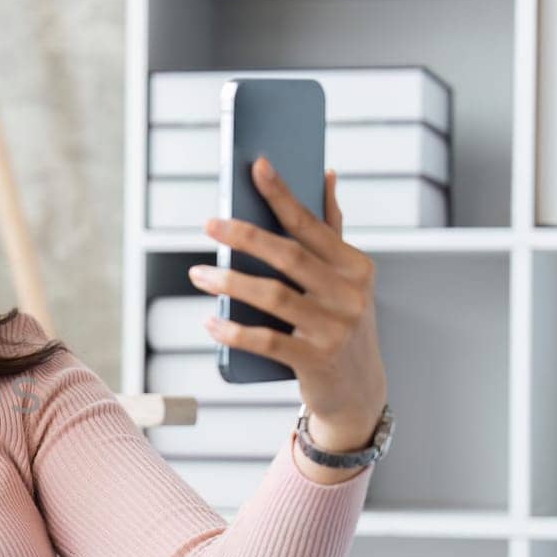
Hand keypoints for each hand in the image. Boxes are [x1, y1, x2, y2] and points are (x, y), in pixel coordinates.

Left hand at [188, 157, 387, 442]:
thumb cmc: (340, 322)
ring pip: (272, 297)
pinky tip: (209, 320)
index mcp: (355, 266)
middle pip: (288, 256)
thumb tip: (325, 174)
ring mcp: (334, 329)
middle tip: (209, 223)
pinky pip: (265, 341)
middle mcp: (350, 294)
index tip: (256, 166)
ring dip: (229, 282)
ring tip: (198, 273)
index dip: (282, 195)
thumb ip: (331, 229)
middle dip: (244, 235)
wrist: (358, 389)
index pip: (311, 224)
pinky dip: (233, 331)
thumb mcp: (344, 279)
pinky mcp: (314, 360)